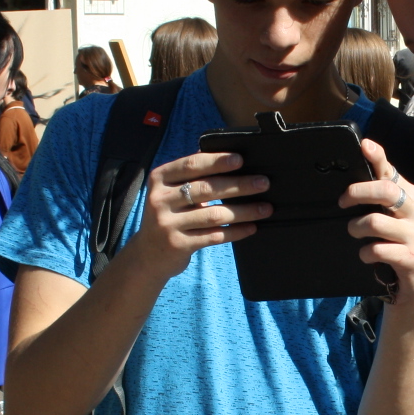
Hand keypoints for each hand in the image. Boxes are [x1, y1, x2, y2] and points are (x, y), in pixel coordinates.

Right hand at [121, 151, 271, 282]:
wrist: (147, 256)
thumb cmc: (169, 216)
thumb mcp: (171, 192)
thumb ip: (191, 176)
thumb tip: (229, 158)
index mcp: (159, 179)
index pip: (191, 165)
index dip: (217, 161)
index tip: (241, 159)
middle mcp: (160, 200)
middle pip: (206, 188)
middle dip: (239, 185)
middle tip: (263, 183)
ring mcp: (167, 224)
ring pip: (213, 214)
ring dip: (244, 211)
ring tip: (265, 208)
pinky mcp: (178, 245)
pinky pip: (214, 236)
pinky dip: (235, 231)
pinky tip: (251, 227)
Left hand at [341, 138, 413, 307]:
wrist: (412, 284)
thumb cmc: (393, 244)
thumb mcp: (387, 217)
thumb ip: (375, 195)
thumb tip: (352, 173)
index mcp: (408, 196)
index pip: (391, 171)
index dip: (378, 157)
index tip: (364, 145)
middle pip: (384, 190)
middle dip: (357, 192)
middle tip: (342, 202)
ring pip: (375, 221)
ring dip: (356, 228)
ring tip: (354, 233)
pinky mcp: (413, 258)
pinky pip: (379, 250)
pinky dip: (366, 253)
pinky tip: (366, 255)